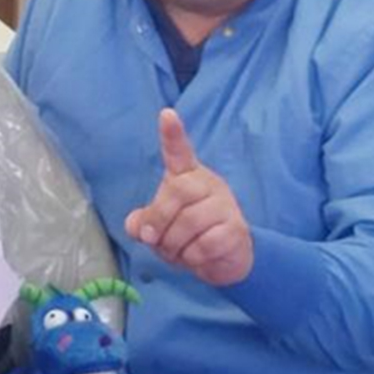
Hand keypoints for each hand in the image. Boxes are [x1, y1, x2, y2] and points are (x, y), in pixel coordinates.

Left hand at [125, 108, 252, 285]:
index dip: (173, 134)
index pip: (179, 151)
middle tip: (152, 240)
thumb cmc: (188, 233)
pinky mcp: (236, 229)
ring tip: (177, 252)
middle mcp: (208, 184)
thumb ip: (143, 222)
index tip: (167, 115)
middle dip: (158, 221)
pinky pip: (204, 244)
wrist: (225, 257)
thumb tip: (137, 225)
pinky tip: (195, 258)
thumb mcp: (160, 227)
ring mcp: (225, 205)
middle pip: (177, 192)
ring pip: (190, 222)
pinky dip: (192, 258)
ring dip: (174, 246)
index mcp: (186, 176)